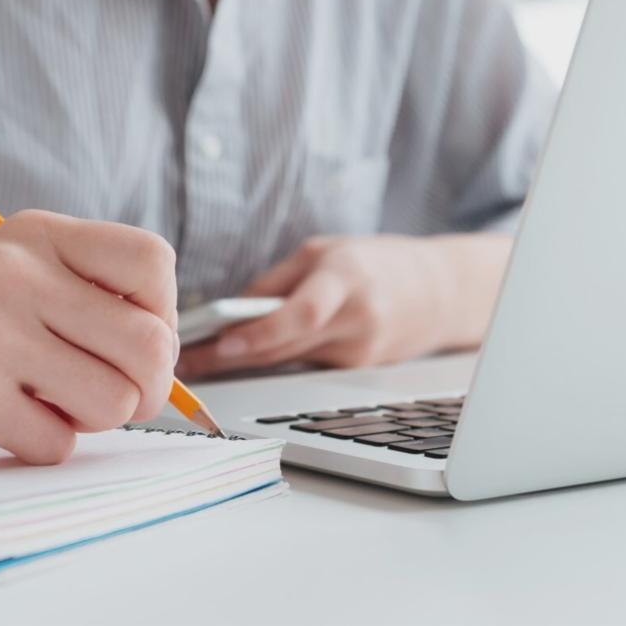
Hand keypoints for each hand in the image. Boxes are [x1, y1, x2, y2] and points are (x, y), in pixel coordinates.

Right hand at [0, 210, 178, 464]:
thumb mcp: (8, 280)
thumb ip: (84, 297)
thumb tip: (170, 356)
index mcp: (36, 235)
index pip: (153, 262)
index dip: (160, 315)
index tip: (124, 343)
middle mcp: (16, 270)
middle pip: (151, 343)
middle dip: (141, 389)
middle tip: (96, 397)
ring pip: (114, 400)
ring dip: (86, 421)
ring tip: (38, 405)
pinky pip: (58, 443)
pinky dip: (38, 447)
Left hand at [175, 234, 504, 378]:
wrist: (440, 293)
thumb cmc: (374, 263)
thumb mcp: (322, 252)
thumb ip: (276, 283)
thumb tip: (229, 314)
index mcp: (348, 279)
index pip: (302, 315)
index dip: (259, 334)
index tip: (218, 345)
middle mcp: (358, 321)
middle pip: (285, 347)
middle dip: (230, 357)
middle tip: (184, 361)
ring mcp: (360, 354)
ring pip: (288, 362)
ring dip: (243, 363)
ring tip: (198, 360)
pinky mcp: (358, 373)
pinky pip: (303, 367)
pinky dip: (272, 362)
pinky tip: (240, 361)